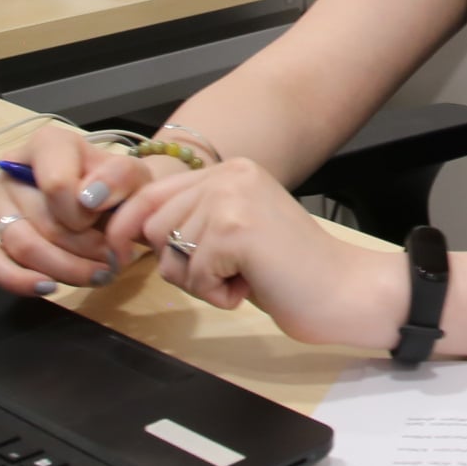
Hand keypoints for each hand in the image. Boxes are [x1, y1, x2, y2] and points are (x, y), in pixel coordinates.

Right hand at [0, 128, 185, 295]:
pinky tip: (49, 286)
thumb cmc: (115, 188)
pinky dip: (20, 281)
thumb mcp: (133, 176)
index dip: (83, 215)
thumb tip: (89, 198)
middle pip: (43, 222)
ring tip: (96, 275)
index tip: (103, 220)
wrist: (106, 206)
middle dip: (84, 250)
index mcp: (47, 145)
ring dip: (64, 269)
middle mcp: (12, 169)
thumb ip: (120, 177)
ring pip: (21, 246)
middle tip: (112, 261)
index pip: (56, 186)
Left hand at [104, 159, 406, 348]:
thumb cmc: (290, 274)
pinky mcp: (235, 229)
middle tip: (226, 274)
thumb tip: (128, 231)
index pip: (152, 192)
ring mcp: (231, 198)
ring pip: (170, 254)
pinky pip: (194, 275)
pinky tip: (252, 286)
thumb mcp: (232, 235)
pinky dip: (218, 294)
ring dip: (201, 282)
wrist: (346, 292)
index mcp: (229, 170)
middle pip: (153, 225)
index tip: (120, 253)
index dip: (129, 227)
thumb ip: (191, 223)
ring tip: (244, 277)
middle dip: (178, 264)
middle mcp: (229, 174)